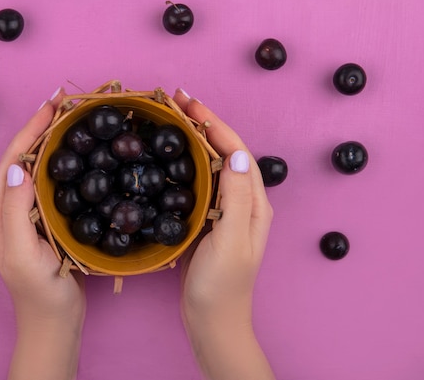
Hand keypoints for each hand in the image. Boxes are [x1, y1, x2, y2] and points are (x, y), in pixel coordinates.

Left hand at [0, 88, 84, 379]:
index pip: (13, 159)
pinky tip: (80, 154)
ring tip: (72, 117)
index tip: (53, 104)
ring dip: (52, 139)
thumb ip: (15, 211)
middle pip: (24, 156)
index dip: (30, 129)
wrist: (53, 322)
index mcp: (0, 211)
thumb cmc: (38, 291)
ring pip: (39, 167)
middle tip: (65, 101)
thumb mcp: (22, 252)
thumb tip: (17, 167)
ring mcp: (29, 213)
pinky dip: (65, 161)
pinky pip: (54, 182)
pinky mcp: (47, 221)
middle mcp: (11, 207)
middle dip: (41, 126)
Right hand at [172, 90, 274, 379]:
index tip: (189, 103)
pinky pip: (198, 182)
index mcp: (254, 203)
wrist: (212, 321)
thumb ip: (237, 198)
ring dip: (193, 138)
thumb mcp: (231, 241)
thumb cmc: (222, 286)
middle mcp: (243, 202)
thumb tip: (238, 154)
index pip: (236, 151)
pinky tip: (170, 157)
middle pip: (225, 152)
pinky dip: (185, 162)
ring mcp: (225, 211)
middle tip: (176, 101)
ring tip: (171, 119)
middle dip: (203, 123)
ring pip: (211, 164)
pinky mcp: (208, 220)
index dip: (214, 124)